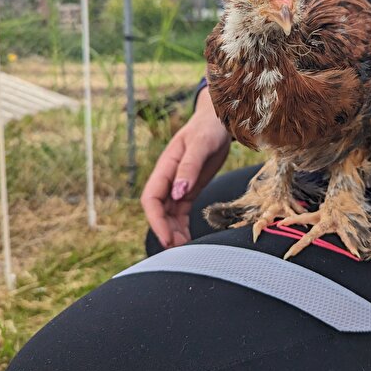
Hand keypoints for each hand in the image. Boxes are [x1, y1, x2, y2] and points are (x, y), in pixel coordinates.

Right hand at [140, 87, 230, 247]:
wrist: (219, 120)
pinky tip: (189, 240)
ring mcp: (178, 185)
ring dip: (173, 232)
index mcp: (165, 167)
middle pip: (158, 210)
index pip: (151, 198)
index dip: (155, 220)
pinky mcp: (189, 189)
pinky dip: (182, 227)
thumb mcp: (201, 145)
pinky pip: (181, 213)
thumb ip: (189, 168)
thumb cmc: (209, 128)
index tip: (167, 238)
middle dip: (165, 230)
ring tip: (185, 250)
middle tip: (179, 250)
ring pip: (169, 214)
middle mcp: (168, 179)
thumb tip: (177, 193)